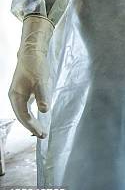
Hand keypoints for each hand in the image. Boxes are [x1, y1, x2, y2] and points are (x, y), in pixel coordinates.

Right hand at [8, 16, 53, 138]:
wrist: (32, 54)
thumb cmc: (36, 67)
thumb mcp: (41, 81)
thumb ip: (42, 96)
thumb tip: (44, 111)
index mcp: (16, 96)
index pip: (23, 116)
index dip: (32, 126)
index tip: (41, 134)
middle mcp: (15, 97)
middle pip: (22, 116)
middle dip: (31, 126)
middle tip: (42, 136)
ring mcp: (18, 95)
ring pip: (23, 113)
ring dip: (31, 122)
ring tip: (40, 131)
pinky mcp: (23, 93)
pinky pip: (25, 108)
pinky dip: (31, 115)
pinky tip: (38, 119)